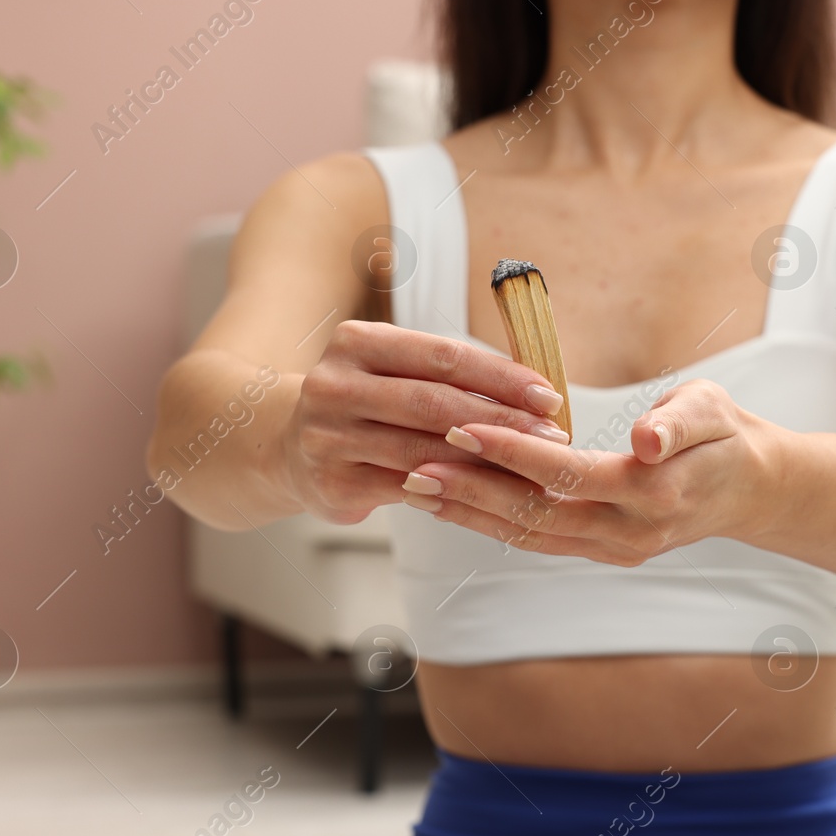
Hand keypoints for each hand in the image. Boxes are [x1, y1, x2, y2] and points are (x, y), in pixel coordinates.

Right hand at [280, 320, 570, 523]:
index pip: (442, 355)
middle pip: (434, 401)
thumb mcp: (390, 371)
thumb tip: (534, 388)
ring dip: (485, 461)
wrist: (284, 448)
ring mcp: (328, 435)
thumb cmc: (364, 405)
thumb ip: (446, 374)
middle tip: (551, 435)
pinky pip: (405, 486)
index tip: (547, 394)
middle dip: (501, 420)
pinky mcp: (331, 481)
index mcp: (356, 342)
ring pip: (422, 449)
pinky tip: (490, 494)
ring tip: (531, 468)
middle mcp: (334, 384)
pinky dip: (452, 490)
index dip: (500, 376)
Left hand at [398, 379, 773, 564]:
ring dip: (471, 514)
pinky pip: (539, 540)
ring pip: (531, 536)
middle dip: (472, 491)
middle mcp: (630, 532)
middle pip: (537, 515)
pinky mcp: (603, 553)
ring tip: (417, 487)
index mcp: (655, 493)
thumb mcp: (714, 410)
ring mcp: (615, 550)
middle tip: (415, 466)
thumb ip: (678, 422)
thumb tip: (645, 439)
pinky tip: (453, 504)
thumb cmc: (726, 433)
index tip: (463, 426)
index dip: (512, 452)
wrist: (753, 489)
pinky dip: (493, 523)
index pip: (569, 474)